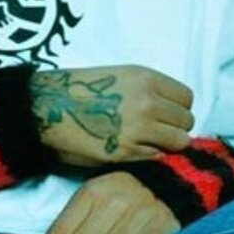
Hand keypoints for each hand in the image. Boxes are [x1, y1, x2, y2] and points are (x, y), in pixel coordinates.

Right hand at [30, 64, 194, 167]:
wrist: (46, 107)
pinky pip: (157, 156)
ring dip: (167, 144)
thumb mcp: (121, 77)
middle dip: (175, 127)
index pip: (187, 98)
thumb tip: (171, 112)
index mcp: (146, 78)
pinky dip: (149, 156)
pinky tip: (132, 149)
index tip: (166, 114)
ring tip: (148, 142)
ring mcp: (138, 128)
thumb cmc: (80, 89)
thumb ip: (149, 91)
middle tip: (157, 131)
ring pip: (179, 141)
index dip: (178, 108)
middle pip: (186, 121)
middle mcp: (147, 101)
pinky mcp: (126, 152)